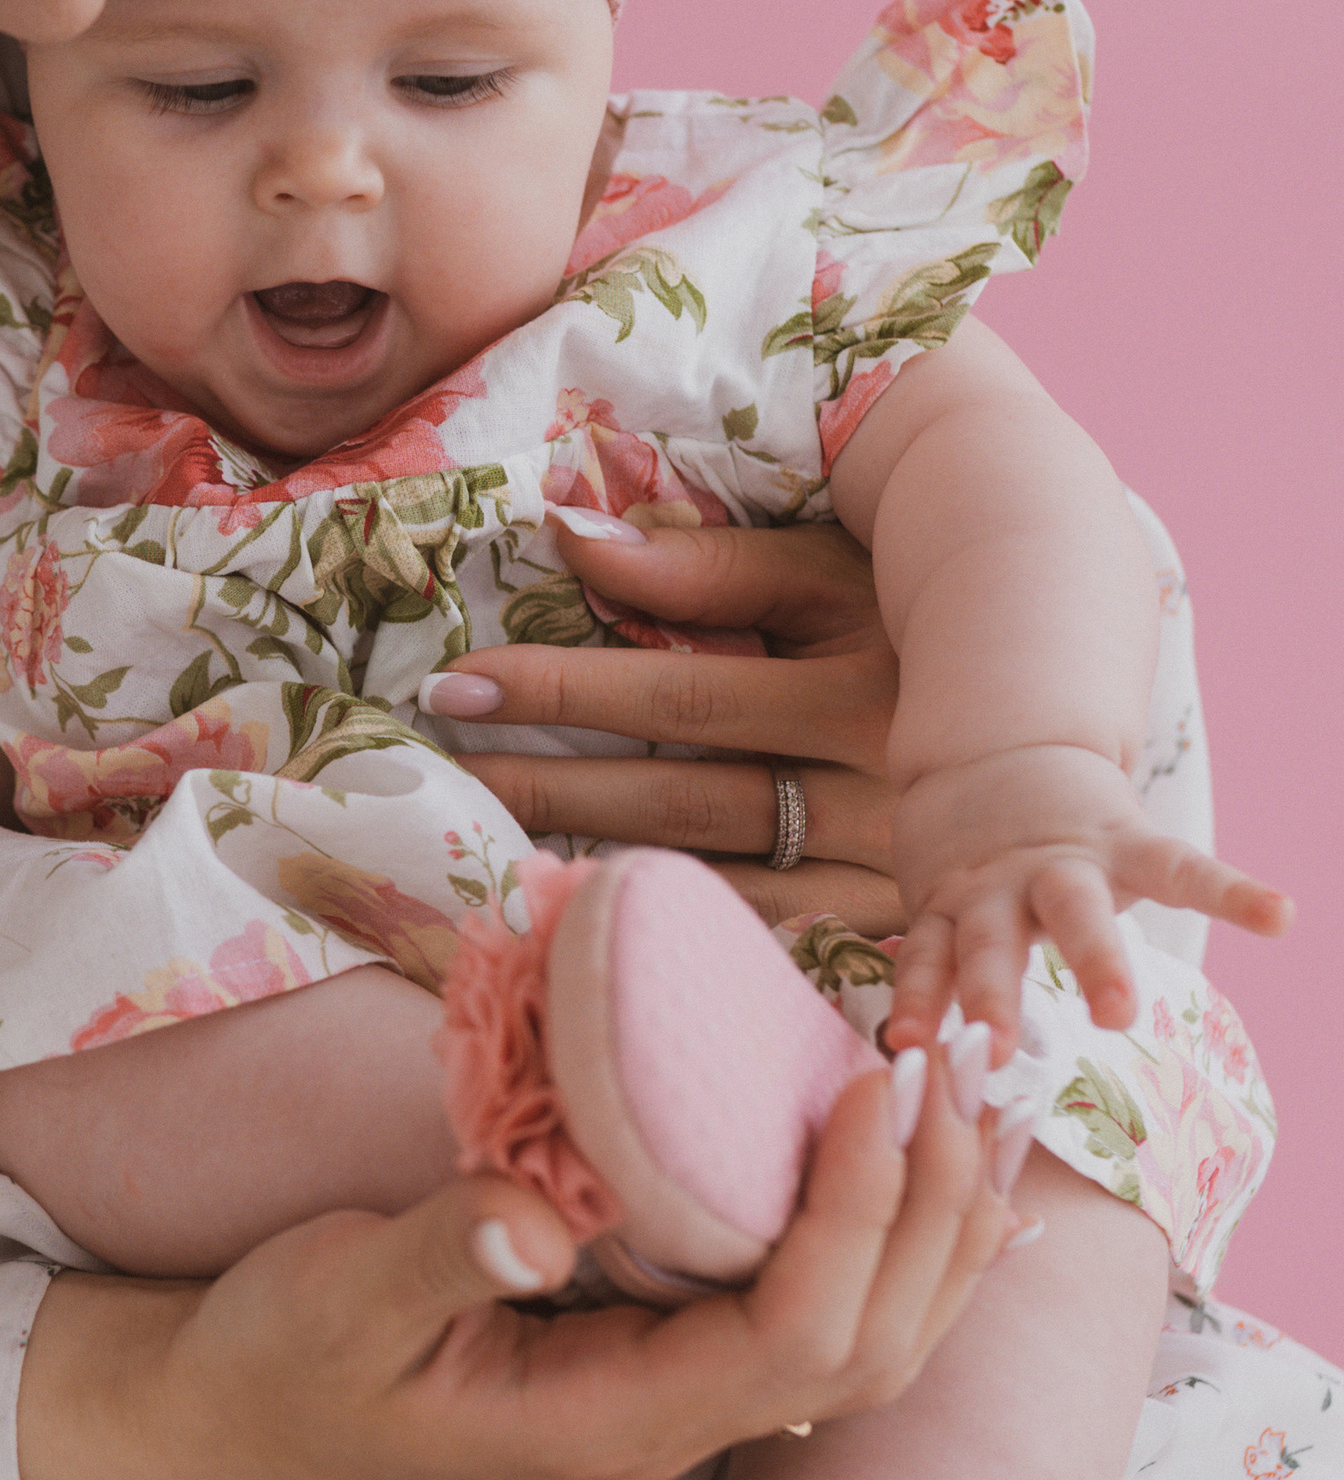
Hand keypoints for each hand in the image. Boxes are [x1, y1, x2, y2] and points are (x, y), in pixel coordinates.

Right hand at [18, 1044, 1008, 1479]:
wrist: (242, 1407)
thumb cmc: (285, 1355)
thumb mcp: (334, 1302)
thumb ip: (436, 1259)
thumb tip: (533, 1218)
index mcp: (609, 1418)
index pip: (791, 1341)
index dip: (856, 1220)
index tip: (874, 1087)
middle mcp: (669, 1421)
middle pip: (870, 1351)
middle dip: (935, 1215)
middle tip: (955, 1066)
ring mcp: (677, 1395)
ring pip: (868, 1342)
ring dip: (938, 1228)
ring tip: (972, 1095)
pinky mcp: (667, 1350)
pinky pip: (818, 1309)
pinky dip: (890, 1236)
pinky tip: (920, 1160)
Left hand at [422, 511, 902, 930]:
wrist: (1045, 737)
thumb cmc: (913, 626)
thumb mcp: (831, 576)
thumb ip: (705, 566)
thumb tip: (568, 539)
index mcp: (862, 685)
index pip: (679, 694)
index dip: (561, 690)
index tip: (455, 682)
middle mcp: (876, 790)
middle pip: (678, 800)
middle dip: (544, 785)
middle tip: (435, 770)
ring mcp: (883, 876)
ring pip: (708, 881)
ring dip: (585, 865)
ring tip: (475, 846)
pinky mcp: (883, 935)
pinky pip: (755, 941)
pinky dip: (665, 930)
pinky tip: (577, 917)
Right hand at [888, 743, 1292, 1053]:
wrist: (983, 756)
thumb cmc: (1073, 834)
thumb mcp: (1124, 848)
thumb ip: (1168, 894)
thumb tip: (1277, 924)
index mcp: (1115, 851)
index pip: (1183, 869)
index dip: (1233, 892)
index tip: (1282, 917)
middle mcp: (1051, 870)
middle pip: (1076, 911)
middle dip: (1095, 961)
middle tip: (1118, 1015)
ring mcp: (986, 888)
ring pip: (985, 941)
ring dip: (986, 997)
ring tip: (989, 1052)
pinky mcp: (933, 905)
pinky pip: (922, 957)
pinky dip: (912, 1000)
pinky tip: (901, 1041)